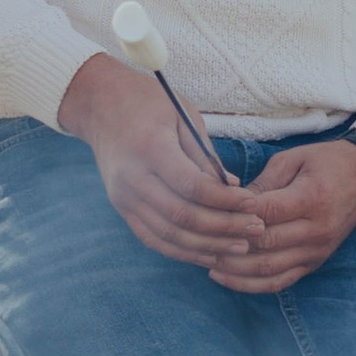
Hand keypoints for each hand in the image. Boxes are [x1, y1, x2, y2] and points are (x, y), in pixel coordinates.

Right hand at [57, 52, 261, 270]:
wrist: (100, 105)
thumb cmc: (147, 103)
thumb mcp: (183, 117)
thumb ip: (205, 156)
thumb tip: (233, 188)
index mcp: (150, 148)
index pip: (192, 186)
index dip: (226, 201)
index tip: (253, 204)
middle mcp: (132, 178)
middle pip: (183, 216)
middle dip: (224, 227)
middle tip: (256, 229)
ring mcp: (123, 197)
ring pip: (169, 235)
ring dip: (207, 245)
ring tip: (240, 246)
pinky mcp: (121, 208)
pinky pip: (153, 239)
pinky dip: (183, 251)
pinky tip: (209, 253)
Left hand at [201, 136, 355, 291]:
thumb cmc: (325, 163)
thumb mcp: (292, 160)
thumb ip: (261, 183)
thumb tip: (229, 204)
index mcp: (312, 198)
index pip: (266, 212)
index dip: (235, 215)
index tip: (207, 211)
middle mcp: (317, 229)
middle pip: (264, 244)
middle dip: (228, 245)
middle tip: (196, 240)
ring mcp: (317, 251)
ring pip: (269, 269)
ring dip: (233, 269)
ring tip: (204, 260)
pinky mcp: (314, 263)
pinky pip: (280, 281)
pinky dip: (251, 284)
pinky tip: (224, 278)